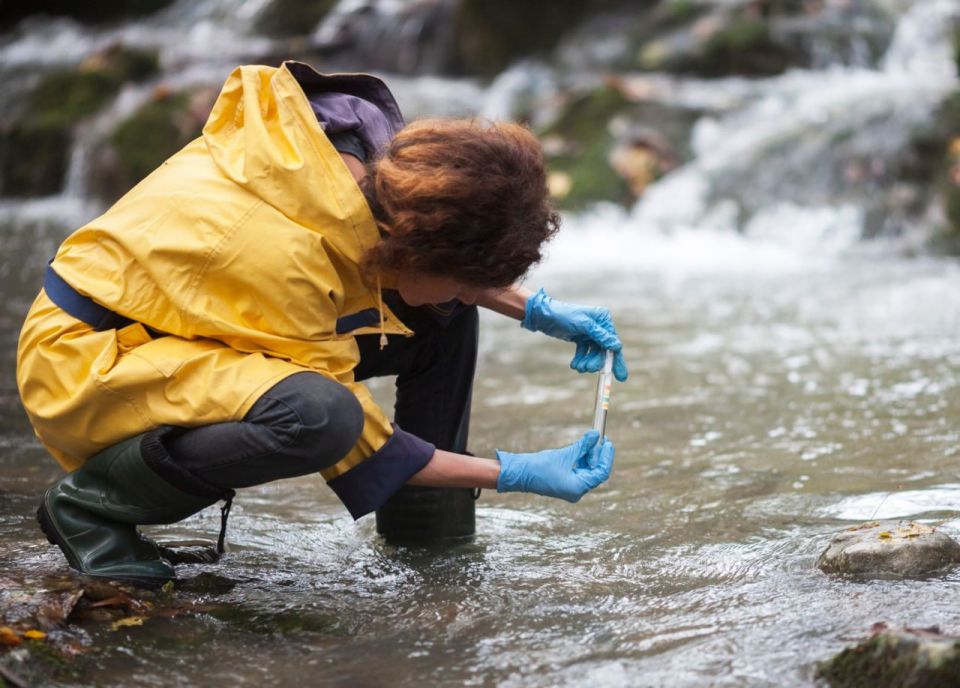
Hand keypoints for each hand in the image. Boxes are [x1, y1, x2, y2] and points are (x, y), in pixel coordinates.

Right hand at [496, 431, 614, 502]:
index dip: (606, 457)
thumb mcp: (565, 454)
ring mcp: (572, 488)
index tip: (608, 442)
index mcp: (578, 488)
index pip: (601, 473)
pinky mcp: (566, 483)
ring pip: (588, 470)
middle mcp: (577, 491)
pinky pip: (580, 471)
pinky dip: (582, 459)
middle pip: (596, 472)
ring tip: (591, 439)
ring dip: (590, 455)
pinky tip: (583, 447)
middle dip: (599, 455)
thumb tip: (596, 435)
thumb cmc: (540, 466)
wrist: (520, 473)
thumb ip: (583, 446)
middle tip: (601, 438)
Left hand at [521, 289, 627, 380]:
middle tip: (588, 369)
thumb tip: (617, 346)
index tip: (621, 377)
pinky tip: (574, 365)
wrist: (544, 316)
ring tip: (578, 367)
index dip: (617, 360)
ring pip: (594, 354)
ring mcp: (590, 333)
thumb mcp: (583, 325)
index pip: (613, 343)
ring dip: (587, 362)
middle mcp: (599, 326)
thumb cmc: (564, 316)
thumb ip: (601, 336)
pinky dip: (581, 360)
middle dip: (596, 362)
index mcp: (603, 319)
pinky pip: (585, 353)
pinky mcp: (581, 339)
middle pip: (604, 350)